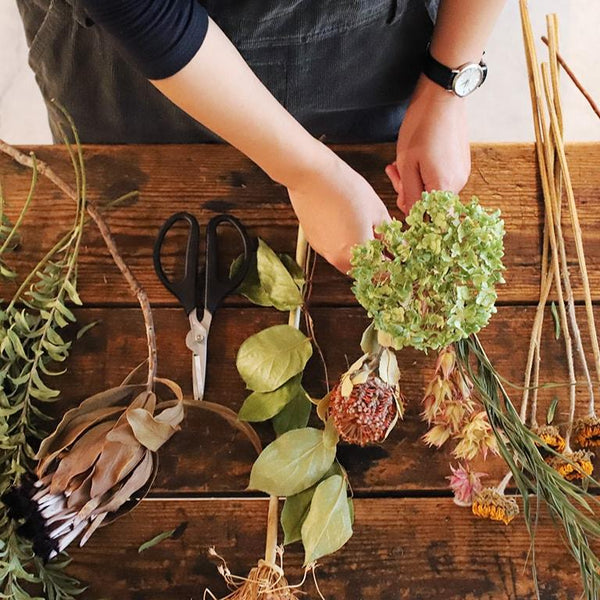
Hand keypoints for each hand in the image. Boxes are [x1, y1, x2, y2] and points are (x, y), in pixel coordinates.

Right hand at [286, 146, 390, 273]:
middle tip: (385, 244)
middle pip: (364, 270)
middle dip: (376, 261)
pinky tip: (348, 225)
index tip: (398, 259)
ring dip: (360, 253)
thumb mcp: (377, 211)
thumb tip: (399, 247)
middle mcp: (338, 259)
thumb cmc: (346, 189)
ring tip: (366, 231)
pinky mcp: (315, 243)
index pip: (380, 273)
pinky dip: (344, 245)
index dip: (392, 268)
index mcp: (358, 254)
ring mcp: (324, 252)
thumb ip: (390, 235)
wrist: (312, 177)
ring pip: (348, 261)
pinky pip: (334, 251)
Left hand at [386, 75, 470, 213]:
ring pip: (433, 187)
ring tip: (400, 161)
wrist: (442, 96)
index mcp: (444, 187)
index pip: (429, 217)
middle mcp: (458, 183)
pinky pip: (440, 175)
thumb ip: (409, 193)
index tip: (400, 196)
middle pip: (430, 202)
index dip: (412, 212)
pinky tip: (414, 157)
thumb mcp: (407, 164)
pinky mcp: (461, 162)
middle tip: (394, 172)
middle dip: (408, 191)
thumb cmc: (422, 128)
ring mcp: (461, 172)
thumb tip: (412, 215)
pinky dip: (425, 171)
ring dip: (414, 179)